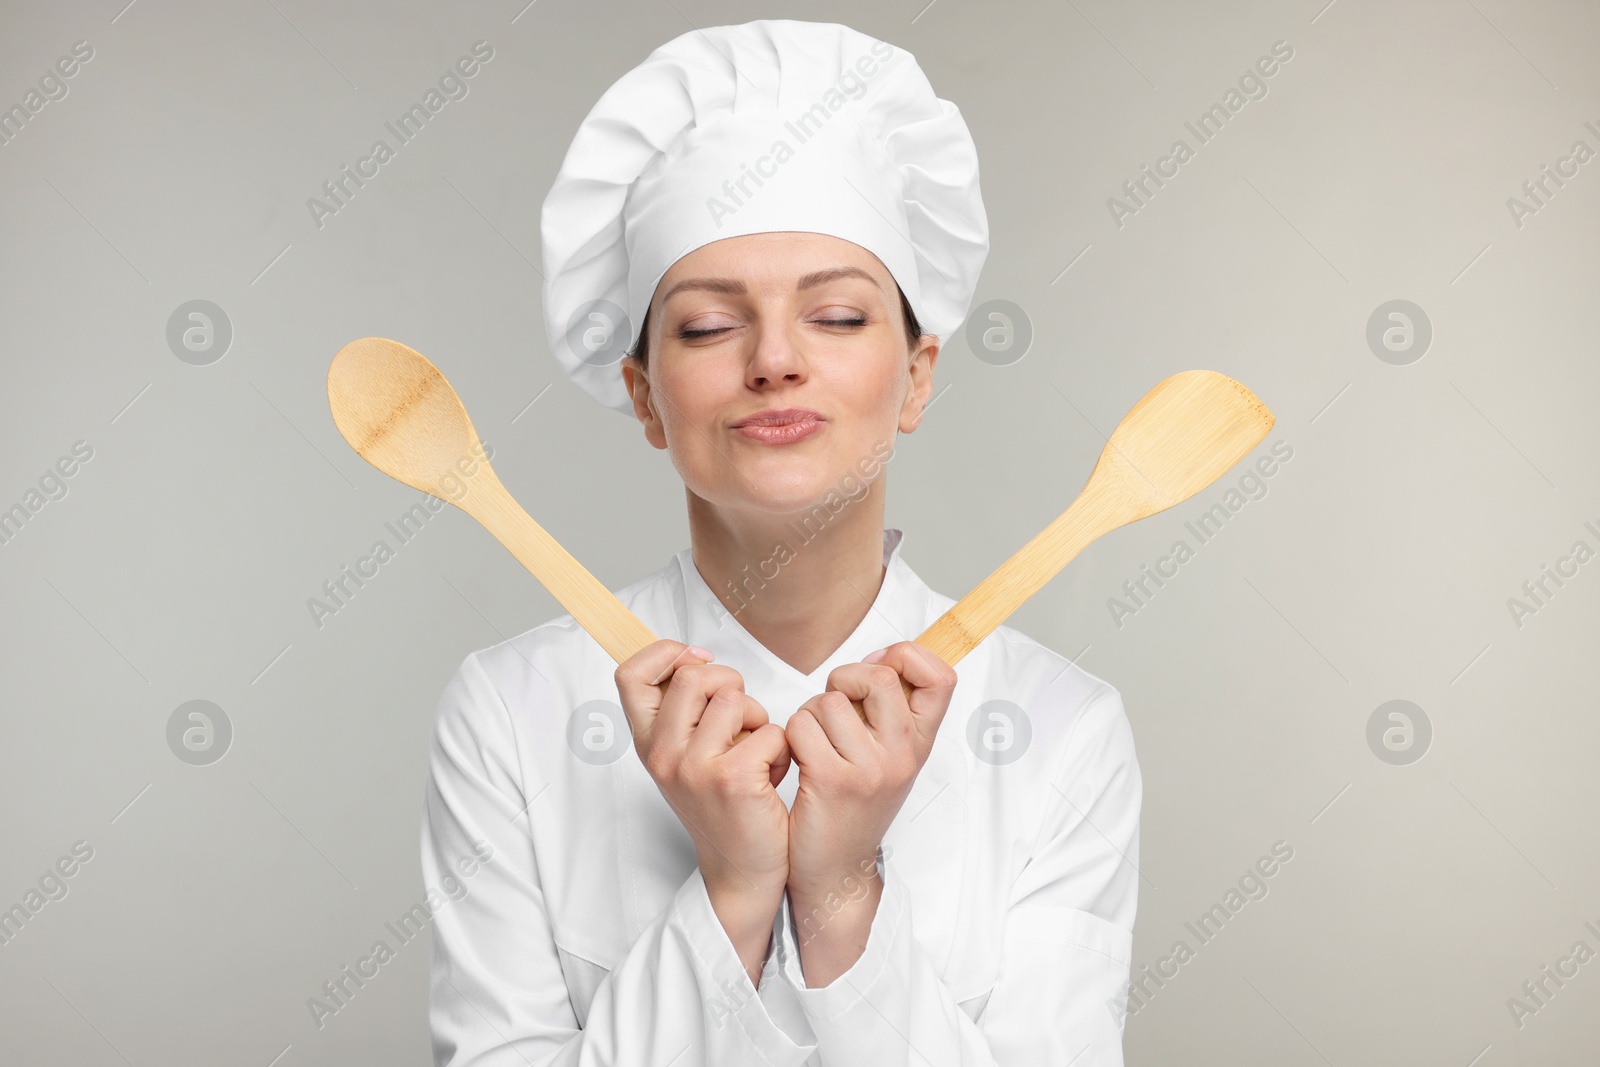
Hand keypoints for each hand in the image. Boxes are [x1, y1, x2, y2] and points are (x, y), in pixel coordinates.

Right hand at [614, 640, 792, 897]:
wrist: (742, 869)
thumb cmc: (722, 805)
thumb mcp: (686, 756)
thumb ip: (683, 711)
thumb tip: (694, 658)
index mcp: (647, 744)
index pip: (630, 675)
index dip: (665, 653)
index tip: (697, 662)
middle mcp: (662, 755)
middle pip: (693, 677)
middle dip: (730, 684)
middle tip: (742, 717)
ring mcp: (694, 768)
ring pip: (735, 699)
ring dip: (759, 720)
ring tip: (757, 752)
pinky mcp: (732, 779)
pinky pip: (770, 731)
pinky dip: (781, 749)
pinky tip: (772, 776)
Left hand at [784, 641, 957, 897]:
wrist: (835, 868)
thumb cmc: (855, 804)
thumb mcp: (890, 756)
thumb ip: (892, 709)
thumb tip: (883, 655)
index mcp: (920, 743)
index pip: (940, 677)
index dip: (909, 655)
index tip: (883, 665)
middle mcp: (903, 755)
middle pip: (880, 676)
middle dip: (846, 678)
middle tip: (837, 706)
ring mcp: (870, 769)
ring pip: (830, 700)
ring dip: (811, 713)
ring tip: (816, 742)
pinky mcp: (833, 780)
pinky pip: (802, 726)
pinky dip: (792, 737)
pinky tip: (800, 760)